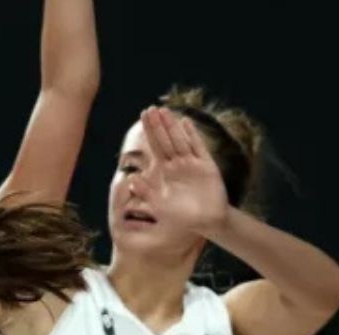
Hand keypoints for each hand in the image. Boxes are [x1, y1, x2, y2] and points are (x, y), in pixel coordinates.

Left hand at [128, 108, 230, 235]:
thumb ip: (146, 192)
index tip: (142, 117)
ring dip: (172, 126)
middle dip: (158, 125)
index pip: (155, 147)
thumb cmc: (182, 217)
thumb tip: (131, 179)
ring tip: (164, 111)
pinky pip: (199, 148)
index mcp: (165, 172)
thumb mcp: (160, 206)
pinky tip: (185, 123)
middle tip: (150, 109)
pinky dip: (192, 136)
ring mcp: (192, 163)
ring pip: (180, 140)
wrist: (206, 223)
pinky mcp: (207, 166)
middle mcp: (178, 164)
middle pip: (166, 140)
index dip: (149, 132)